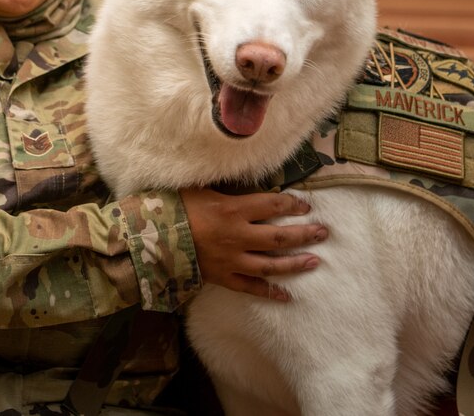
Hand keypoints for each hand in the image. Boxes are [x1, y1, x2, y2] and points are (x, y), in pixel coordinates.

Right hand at [181, 188, 325, 301]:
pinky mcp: (223, 277)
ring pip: (271, 265)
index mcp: (233, 210)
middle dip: (304, 235)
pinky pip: (251, 288)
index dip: (292, 205)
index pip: (272, 205)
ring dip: (295, 264)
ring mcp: (232, 260)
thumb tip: (244, 176)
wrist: (151, 238)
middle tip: (323, 232)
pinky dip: (269, 293)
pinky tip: (286, 296)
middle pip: (279, 238)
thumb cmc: (175, 207)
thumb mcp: (200, 187)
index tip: (305, 206)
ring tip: (314, 261)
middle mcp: (238, 236)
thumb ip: (226, 186)